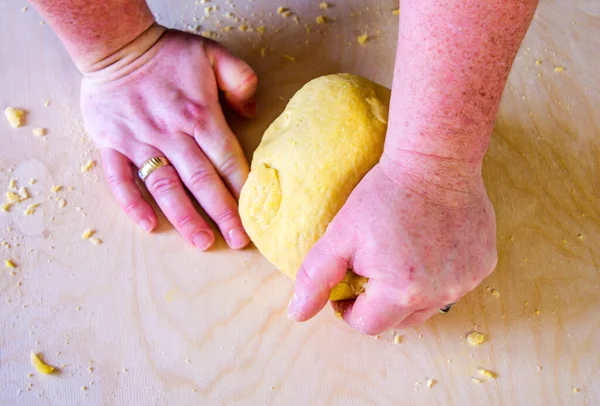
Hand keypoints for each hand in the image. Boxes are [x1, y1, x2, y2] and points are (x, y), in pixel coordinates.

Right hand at [80, 27, 257, 249]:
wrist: (117, 45)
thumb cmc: (168, 53)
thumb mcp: (213, 54)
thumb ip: (240, 79)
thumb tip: (252, 111)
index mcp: (200, 115)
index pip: (227, 160)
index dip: (242, 190)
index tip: (255, 215)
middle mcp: (172, 133)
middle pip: (202, 180)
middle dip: (222, 213)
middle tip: (238, 241)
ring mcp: (139, 141)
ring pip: (165, 186)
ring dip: (184, 216)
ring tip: (202, 242)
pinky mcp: (111, 145)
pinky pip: (120, 179)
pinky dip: (132, 203)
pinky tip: (149, 225)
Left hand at [288, 153, 496, 333]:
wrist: (434, 160)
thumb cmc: (384, 195)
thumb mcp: (340, 235)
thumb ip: (316, 278)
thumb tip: (298, 314)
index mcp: (402, 292)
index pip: (368, 325)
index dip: (349, 309)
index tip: (346, 286)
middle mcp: (440, 294)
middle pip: (400, 320)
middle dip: (380, 303)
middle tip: (371, 269)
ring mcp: (466, 280)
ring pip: (428, 305)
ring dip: (410, 292)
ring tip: (399, 257)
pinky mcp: (483, 264)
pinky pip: (453, 284)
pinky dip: (437, 275)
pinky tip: (428, 247)